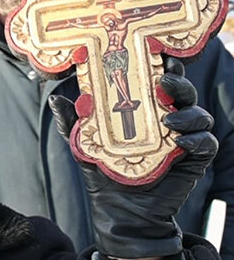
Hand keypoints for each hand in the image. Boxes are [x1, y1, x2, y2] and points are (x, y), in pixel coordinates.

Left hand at [49, 56, 217, 259]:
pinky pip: (205, 142)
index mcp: (144, 108)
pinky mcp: (194, 157)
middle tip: (165, 80)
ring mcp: (182, 136)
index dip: (159, 64)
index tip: (154, 50)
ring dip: (187, 112)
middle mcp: (166, 117)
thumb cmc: (104, 171)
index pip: (156, 79)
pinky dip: (197, 139)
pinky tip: (181, 143)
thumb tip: (54, 97)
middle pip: (181, 91)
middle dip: (178, 81)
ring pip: (197, 113)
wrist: (121, 209)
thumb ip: (71, 122)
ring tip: (169, 121)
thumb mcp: (83, 144)